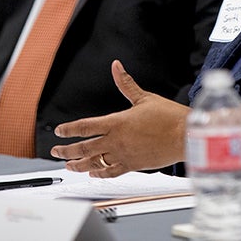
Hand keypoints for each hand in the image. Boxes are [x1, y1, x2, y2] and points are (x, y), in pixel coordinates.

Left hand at [50, 60, 189, 176]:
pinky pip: (110, 172)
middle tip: (56, 152)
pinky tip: (93, 173)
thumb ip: (126, 84)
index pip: (85, 126)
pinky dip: (99, 173)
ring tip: (68, 166)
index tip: (59, 132)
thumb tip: (116, 66)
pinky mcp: (132, 165)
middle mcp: (116, 140)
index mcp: (116, 122)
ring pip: (93, 163)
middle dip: (66, 151)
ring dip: (78, 165)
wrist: (184, 135)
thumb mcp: (144, 97)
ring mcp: (123, 154)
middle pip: (83, 148)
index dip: (69, 129)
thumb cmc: (168, 116)